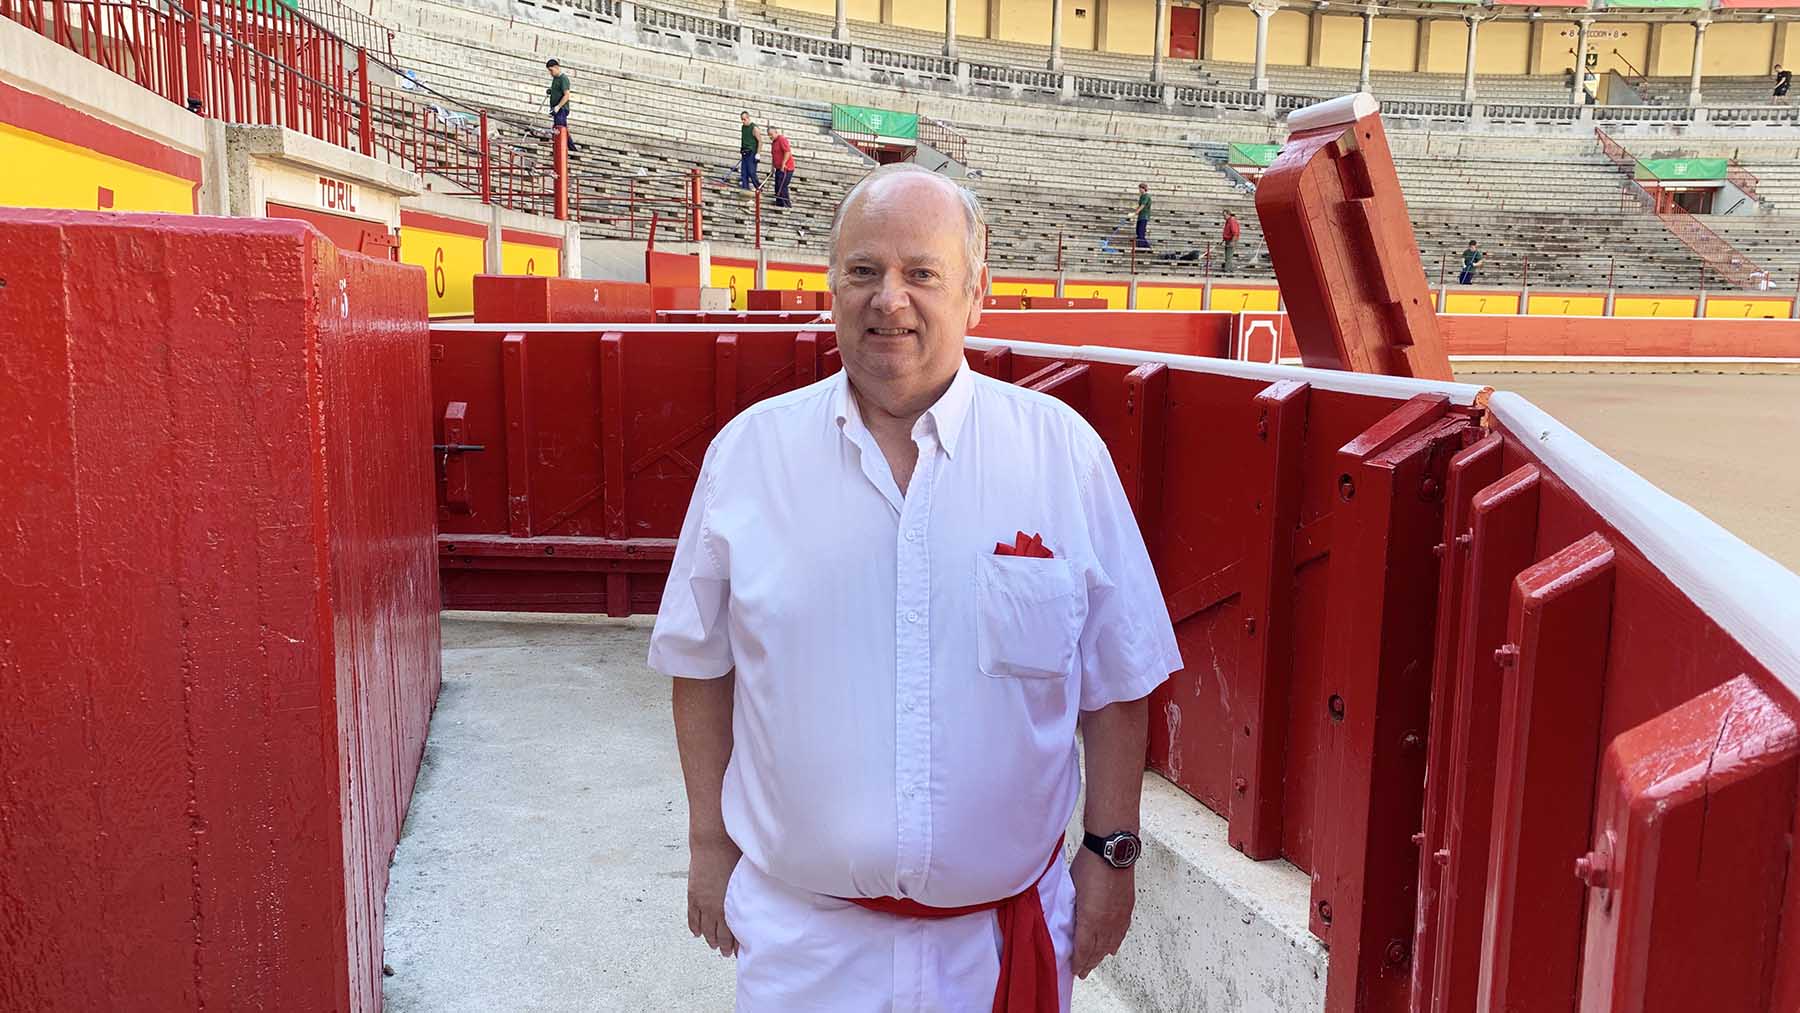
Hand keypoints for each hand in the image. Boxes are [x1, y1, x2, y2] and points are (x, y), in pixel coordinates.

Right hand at [687, 834, 742, 956]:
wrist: (713, 842)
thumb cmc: (734, 854)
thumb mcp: (748, 876)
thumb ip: (751, 891)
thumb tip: (761, 897)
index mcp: (732, 904)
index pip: (735, 931)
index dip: (737, 943)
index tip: (740, 950)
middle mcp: (716, 907)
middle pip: (719, 934)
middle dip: (724, 945)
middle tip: (727, 953)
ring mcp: (703, 902)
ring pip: (705, 928)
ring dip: (709, 939)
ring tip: (713, 945)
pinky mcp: (693, 894)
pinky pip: (692, 916)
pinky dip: (694, 926)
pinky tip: (697, 933)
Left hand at [1069, 845, 1134, 978]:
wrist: (1113, 850)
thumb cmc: (1088, 864)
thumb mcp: (1072, 888)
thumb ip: (1072, 908)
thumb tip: (1069, 918)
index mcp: (1090, 918)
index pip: (1083, 948)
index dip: (1078, 961)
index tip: (1073, 970)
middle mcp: (1107, 922)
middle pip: (1097, 950)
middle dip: (1089, 963)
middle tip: (1082, 973)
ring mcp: (1119, 916)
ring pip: (1110, 943)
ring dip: (1101, 955)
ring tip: (1094, 964)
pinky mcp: (1127, 908)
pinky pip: (1121, 932)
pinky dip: (1115, 943)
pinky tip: (1112, 949)